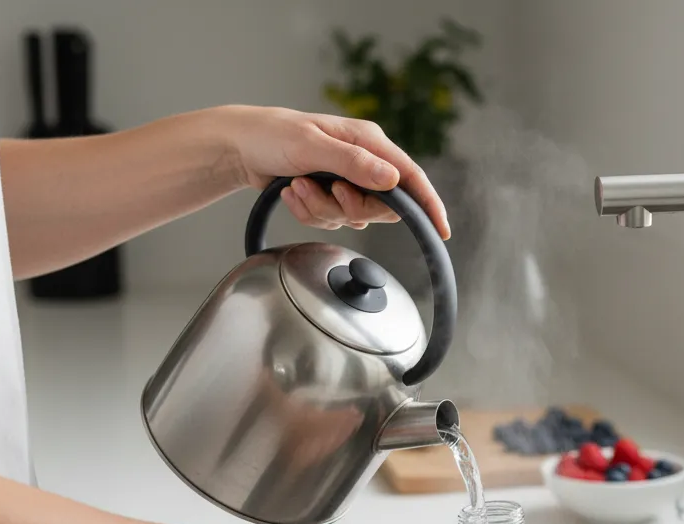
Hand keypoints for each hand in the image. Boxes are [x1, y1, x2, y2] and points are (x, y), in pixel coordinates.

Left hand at [215, 105, 450, 237]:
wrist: (242, 147)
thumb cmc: (273, 135)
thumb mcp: (312, 145)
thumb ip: (353, 163)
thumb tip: (392, 180)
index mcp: (368, 142)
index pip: (410, 176)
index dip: (428, 204)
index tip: (441, 229)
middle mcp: (363, 163)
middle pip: (381, 207)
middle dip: (350, 207)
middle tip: (328, 191)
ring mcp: (347, 182)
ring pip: (353, 218)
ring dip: (321, 208)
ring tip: (297, 185)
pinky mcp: (331, 197)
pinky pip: (331, 221)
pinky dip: (309, 212)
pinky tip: (293, 193)